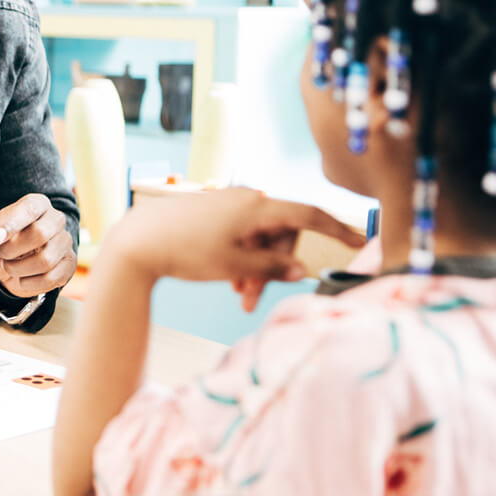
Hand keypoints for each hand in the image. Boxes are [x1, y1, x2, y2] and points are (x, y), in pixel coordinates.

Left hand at [0, 193, 76, 297]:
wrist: (8, 273)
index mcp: (36, 204)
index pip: (29, 209)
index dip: (11, 224)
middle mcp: (55, 219)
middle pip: (41, 234)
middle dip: (13, 249)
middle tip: (0, 254)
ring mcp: (65, 242)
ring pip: (45, 260)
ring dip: (18, 268)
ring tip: (9, 266)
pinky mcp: (69, 264)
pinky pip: (51, 279)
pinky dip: (29, 283)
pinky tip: (22, 278)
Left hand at [104, 188, 365, 305]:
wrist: (136, 240)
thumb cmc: (185, 251)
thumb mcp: (235, 265)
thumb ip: (273, 267)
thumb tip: (302, 269)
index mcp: (257, 206)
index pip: (309, 215)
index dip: (337, 229)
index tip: (359, 241)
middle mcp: (246, 198)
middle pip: (282, 233)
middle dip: (275, 266)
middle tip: (250, 298)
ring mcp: (228, 203)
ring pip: (260, 237)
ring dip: (256, 266)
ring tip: (238, 293)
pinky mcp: (213, 211)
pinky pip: (241, 234)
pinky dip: (241, 256)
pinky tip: (228, 277)